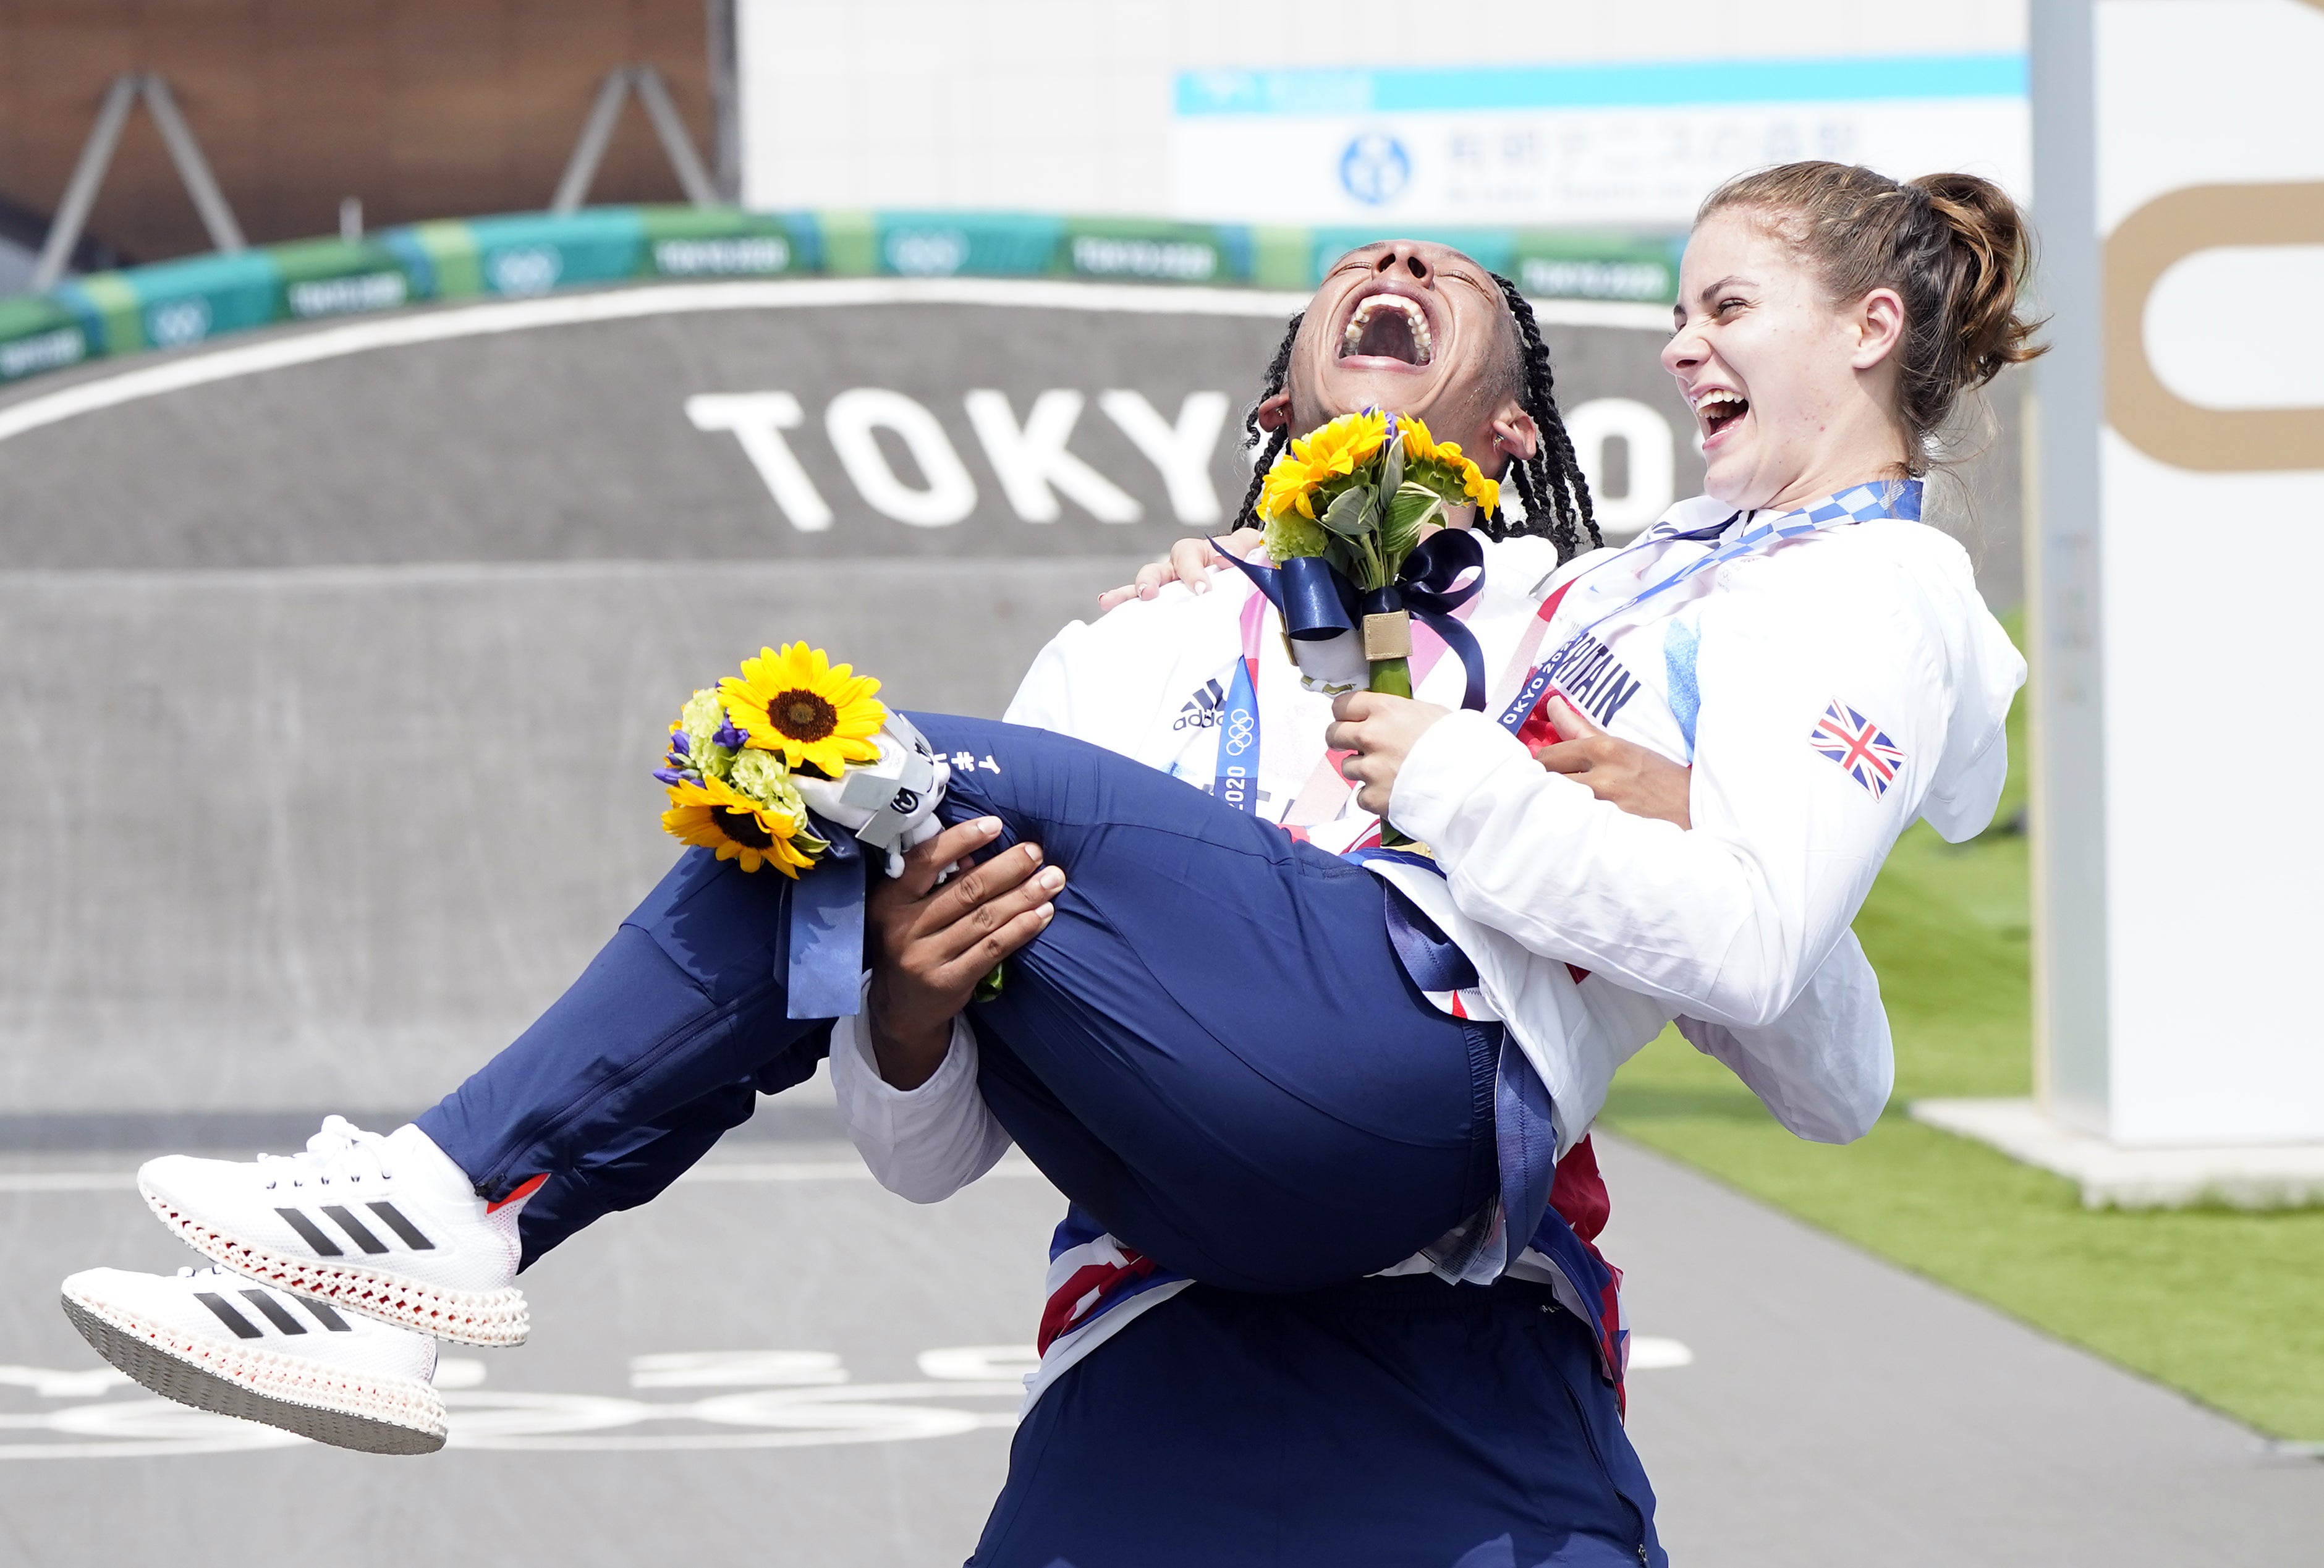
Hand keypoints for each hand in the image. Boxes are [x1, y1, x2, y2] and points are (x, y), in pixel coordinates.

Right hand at [865, 817, 1062, 1089]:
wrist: (899, 1008)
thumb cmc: (910, 942)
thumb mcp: (906, 909)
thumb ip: (935, 880)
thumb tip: (978, 848)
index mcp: (888, 899)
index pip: (926, 861)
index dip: (962, 839)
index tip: (996, 824)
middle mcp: (903, 928)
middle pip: (966, 890)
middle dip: (1008, 868)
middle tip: (1036, 852)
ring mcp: (925, 957)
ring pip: (984, 919)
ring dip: (1024, 897)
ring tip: (1052, 880)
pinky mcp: (948, 981)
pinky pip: (992, 949)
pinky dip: (1021, 929)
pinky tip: (1043, 914)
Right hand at [1096, 528, 1263, 609]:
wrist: (1245, 574)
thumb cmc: (1243, 559)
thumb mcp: (1248, 547)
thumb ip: (1241, 547)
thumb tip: (1224, 560)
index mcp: (1195, 553)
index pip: (1188, 559)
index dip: (1193, 574)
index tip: (1202, 590)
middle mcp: (1174, 569)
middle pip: (1155, 571)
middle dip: (1148, 582)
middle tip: (1148, 594)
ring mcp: (1167, 589)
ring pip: (1143, 589)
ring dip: (1127, 595)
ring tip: (1111, 602)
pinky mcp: (1167, 607)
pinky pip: (1142, 607)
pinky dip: (1124, 606)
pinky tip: (1107, 608)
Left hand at [1324, 691, 1450, 815]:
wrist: (1470, 782)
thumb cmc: (1458, 743)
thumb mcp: (1430, 713)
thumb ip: (1399, 714)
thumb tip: (1386, 717)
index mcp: (1385, 710)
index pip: (1342, 704)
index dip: (1346, 713)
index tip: (1351, 719)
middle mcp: (1371, 736)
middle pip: (1333, 734)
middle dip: (1343, 740)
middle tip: (1359, 746)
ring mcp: (1370, 769)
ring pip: (1347, 767)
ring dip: (1362, 771)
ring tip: (1387, 773)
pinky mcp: (1374, 797)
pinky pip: (1361, 796)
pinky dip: (1373, 797)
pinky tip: (1392, 793)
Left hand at [1533, 696, 1692, 828]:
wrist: (1697, 812)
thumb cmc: (1659, 778)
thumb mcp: (1624, 747)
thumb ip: (1581, 729)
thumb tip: (1551, 706)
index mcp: (1605, 748)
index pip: (1547, 756)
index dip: (1543, 766)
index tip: (1548, 773)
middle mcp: (1602, 777)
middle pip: (1546, 782)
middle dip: (1545, 787)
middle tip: (1553, 793)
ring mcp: (1605, 808)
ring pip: (1556, 806)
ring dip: (1556, 807)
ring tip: (1564, 811)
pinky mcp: (1610, 833)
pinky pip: (1573, 828)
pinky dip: (1571, 827)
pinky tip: (1578, 828)